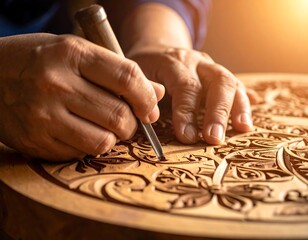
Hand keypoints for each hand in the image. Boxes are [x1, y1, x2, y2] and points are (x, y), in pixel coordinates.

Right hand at [0, 34, 163, 160]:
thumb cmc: (39, 60)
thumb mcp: (76, 53)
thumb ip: (117, 72)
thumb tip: (157, 93)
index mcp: (71, 53)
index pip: (127, 77)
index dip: (147, 97)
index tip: (151, 109)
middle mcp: (56, 83)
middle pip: (119, 115)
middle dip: (133, 124)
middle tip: (128, 121)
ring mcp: (44, 114)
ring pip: (103, 141)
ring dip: (114, 138)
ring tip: (106, 128)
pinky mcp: (36, 140)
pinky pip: (81, 153)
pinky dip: (90, 147)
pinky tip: (82, 133)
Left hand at [128, 47, 257, 144]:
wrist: (157, 50)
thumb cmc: (145, 69)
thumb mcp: (137, 76)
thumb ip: (145, 93)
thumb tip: (152, 114)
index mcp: (175, 62)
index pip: (186, 86)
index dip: (187, 112)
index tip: (187, 137)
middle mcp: (198, 62)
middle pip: (218, 81)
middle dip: (218, 112)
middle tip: (215, 138)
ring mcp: (211, 68)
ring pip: (232, 82)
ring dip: (239, 108)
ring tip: (243, 129)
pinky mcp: (219, 76)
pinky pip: (237, 86)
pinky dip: (244, 103)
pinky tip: (247, 120)